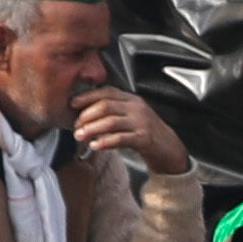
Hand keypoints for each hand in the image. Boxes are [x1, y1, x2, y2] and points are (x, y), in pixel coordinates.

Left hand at [67, 86, 185, 174]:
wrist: (170, 149)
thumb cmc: (147, 133)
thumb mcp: (131, 117)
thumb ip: (114, 112)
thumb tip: (86, 114)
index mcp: (132, 100)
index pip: (106, 92)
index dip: (87, 97)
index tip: (73, 104)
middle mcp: (136, 108)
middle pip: (105, 105)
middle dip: (86, 115)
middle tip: (76, 125)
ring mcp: (141, 123)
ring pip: (110, 121)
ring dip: (91, 129)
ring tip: (80, 136)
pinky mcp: (144, 138)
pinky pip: (120, 138)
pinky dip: (105, 142)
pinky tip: (95, 145)